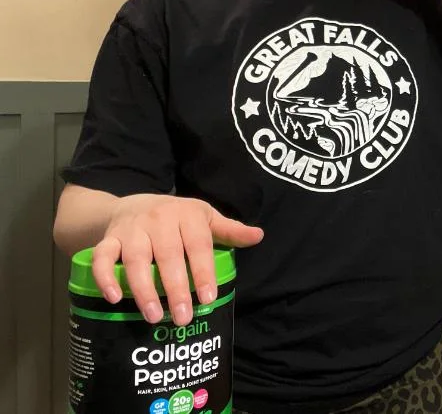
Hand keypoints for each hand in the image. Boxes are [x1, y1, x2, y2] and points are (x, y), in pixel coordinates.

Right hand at [92, 194, 263, 325]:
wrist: (132, 203)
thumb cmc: (176, 217)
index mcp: (188, 215)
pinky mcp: (109, 239)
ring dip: (144, 289)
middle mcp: (159, 219)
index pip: (198, 245)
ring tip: (154, 316)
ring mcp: (132, 229)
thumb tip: (259, 236)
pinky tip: (114, 298)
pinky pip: (102, 257)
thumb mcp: (205, 218)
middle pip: (168, 255)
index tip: (208, 299)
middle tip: (183, 317)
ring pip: (135, 259)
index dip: (203, 272)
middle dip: (175, 288)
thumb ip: (230, 230)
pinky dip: (105, 277)